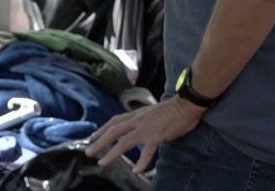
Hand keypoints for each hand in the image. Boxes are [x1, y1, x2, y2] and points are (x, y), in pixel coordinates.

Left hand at [85, 97, 202, 172]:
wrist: (186, 105)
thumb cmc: (172, 110)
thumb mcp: (151, 112)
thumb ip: (142, 119)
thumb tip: (137, 126)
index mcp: (136, 114)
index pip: (115, 121)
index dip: (103, 129)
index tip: (93, 137)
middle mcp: (137, 121)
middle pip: (113, 131)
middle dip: (99, 142)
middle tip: (89, 152)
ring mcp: (146, 128)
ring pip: (124, 142)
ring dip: (112, 153)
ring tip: (102, 163)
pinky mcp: (157, 136)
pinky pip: (147, 151)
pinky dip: (141, 162)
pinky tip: (136, 170)